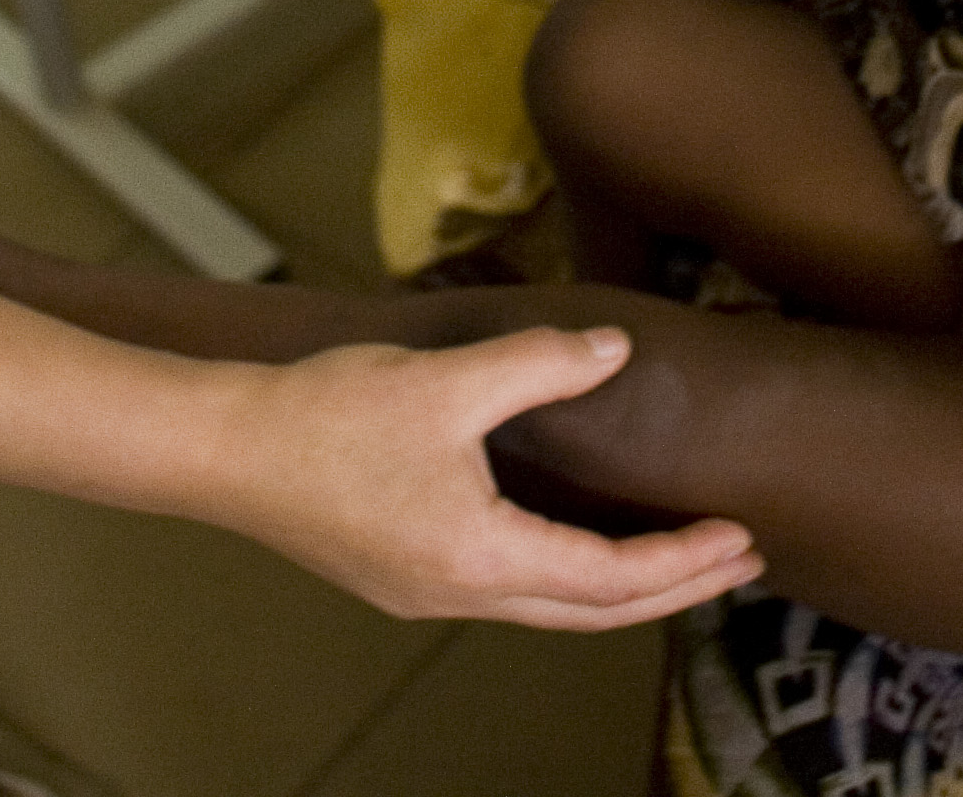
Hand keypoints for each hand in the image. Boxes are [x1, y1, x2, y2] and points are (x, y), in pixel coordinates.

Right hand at [220, 326, 766, 630]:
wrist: (221, 448)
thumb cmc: (326, 414)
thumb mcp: (446, 380)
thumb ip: (539, 364)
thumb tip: (617, 350)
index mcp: (481, 558)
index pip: (611, 579)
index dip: (683, 560)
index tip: (741, 537)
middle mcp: (460, 594)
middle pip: (591, 612)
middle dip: (672, 589)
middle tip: (738, 560)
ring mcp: (426, 593)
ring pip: (549, 609)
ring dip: (620, 588)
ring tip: (676, 557)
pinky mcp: (401, 575)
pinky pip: (510, 592)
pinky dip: (566, 577)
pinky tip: (576, 543)